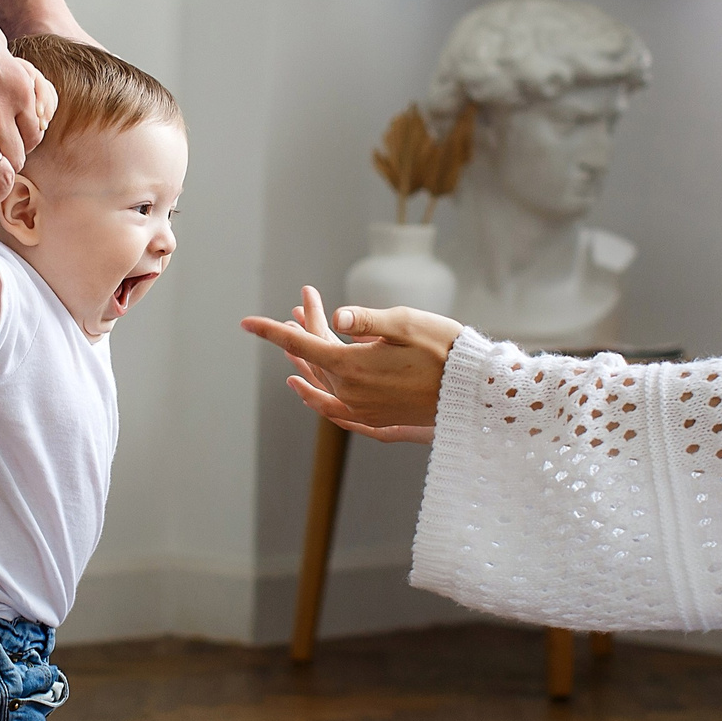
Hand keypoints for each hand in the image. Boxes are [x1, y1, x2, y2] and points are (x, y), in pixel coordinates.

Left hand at [240, 286, 460, 442]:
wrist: (475, 395)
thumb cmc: (446, 351)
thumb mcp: (407, 324)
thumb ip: (366, 320)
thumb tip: (336, 317)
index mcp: (353, 367)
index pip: (301, 345)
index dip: (271, 331)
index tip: (245, 322)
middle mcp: (352, 393)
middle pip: (314, 358)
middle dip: (304, 327)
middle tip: (303, 299)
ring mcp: (364, 410)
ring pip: (322, 383)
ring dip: (307, 360)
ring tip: (297, 337)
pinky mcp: (378, 420)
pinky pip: (335, 409)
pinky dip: (318, 393)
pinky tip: (310, 386)